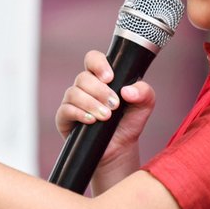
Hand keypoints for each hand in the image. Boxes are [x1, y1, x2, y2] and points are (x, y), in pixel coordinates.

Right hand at [55, 50, 155, 172]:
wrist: (119, 149)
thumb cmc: (128, 123)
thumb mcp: (144, 106)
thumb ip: (144, 92)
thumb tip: (128, 90)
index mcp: (101, 77)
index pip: (93, 59)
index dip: (98, 64)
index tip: (110, 77)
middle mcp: (85, 87)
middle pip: (83, 78)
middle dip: (100, 91)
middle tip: (114, 105)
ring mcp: (73, 101)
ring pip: (74, 93)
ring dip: (91, 104)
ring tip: (106, 116)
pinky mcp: (65, 118)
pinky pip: (66, 110)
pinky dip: (79, 113)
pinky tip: (91, 120)